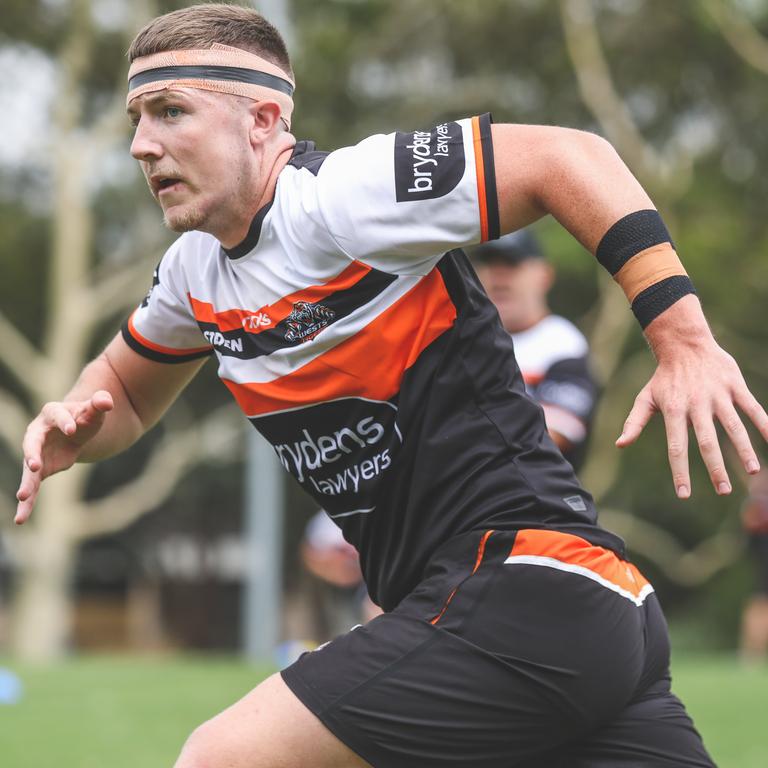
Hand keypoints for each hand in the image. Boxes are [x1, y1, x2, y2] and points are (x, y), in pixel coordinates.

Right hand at [15, 391, 113, 523]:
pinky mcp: (41, 470)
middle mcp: (37, 434)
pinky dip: (28, 503)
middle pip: (32, 443)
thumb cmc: (85, 416)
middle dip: (32, 454)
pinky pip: (32, 487)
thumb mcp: (94, 410)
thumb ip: (100, 403)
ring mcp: (36, 454)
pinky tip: (20, 519)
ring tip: (22, 497)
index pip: (57, 416)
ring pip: (29, 470)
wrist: (77, 429)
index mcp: (52, 413)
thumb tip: (106, 400)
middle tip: (34, 465)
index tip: (73, 429)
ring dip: (26, 483)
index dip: (65, 422)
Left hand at [615, 340, 767, 497]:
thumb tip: (620, 444)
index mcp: (674, 410)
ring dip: (744, 449)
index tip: (683, 494)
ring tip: (751, 471)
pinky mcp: (734, 385)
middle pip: (707, 441)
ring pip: (733, 426)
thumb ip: (635, 422)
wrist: (684, 344)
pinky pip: (752, 407)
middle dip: (715, 468)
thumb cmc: (663, 378)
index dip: (680, 471)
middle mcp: (696, 404)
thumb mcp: (645, 398)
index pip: (676, 446)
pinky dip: (764, 423)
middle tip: (723, 492)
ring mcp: (717, 395)